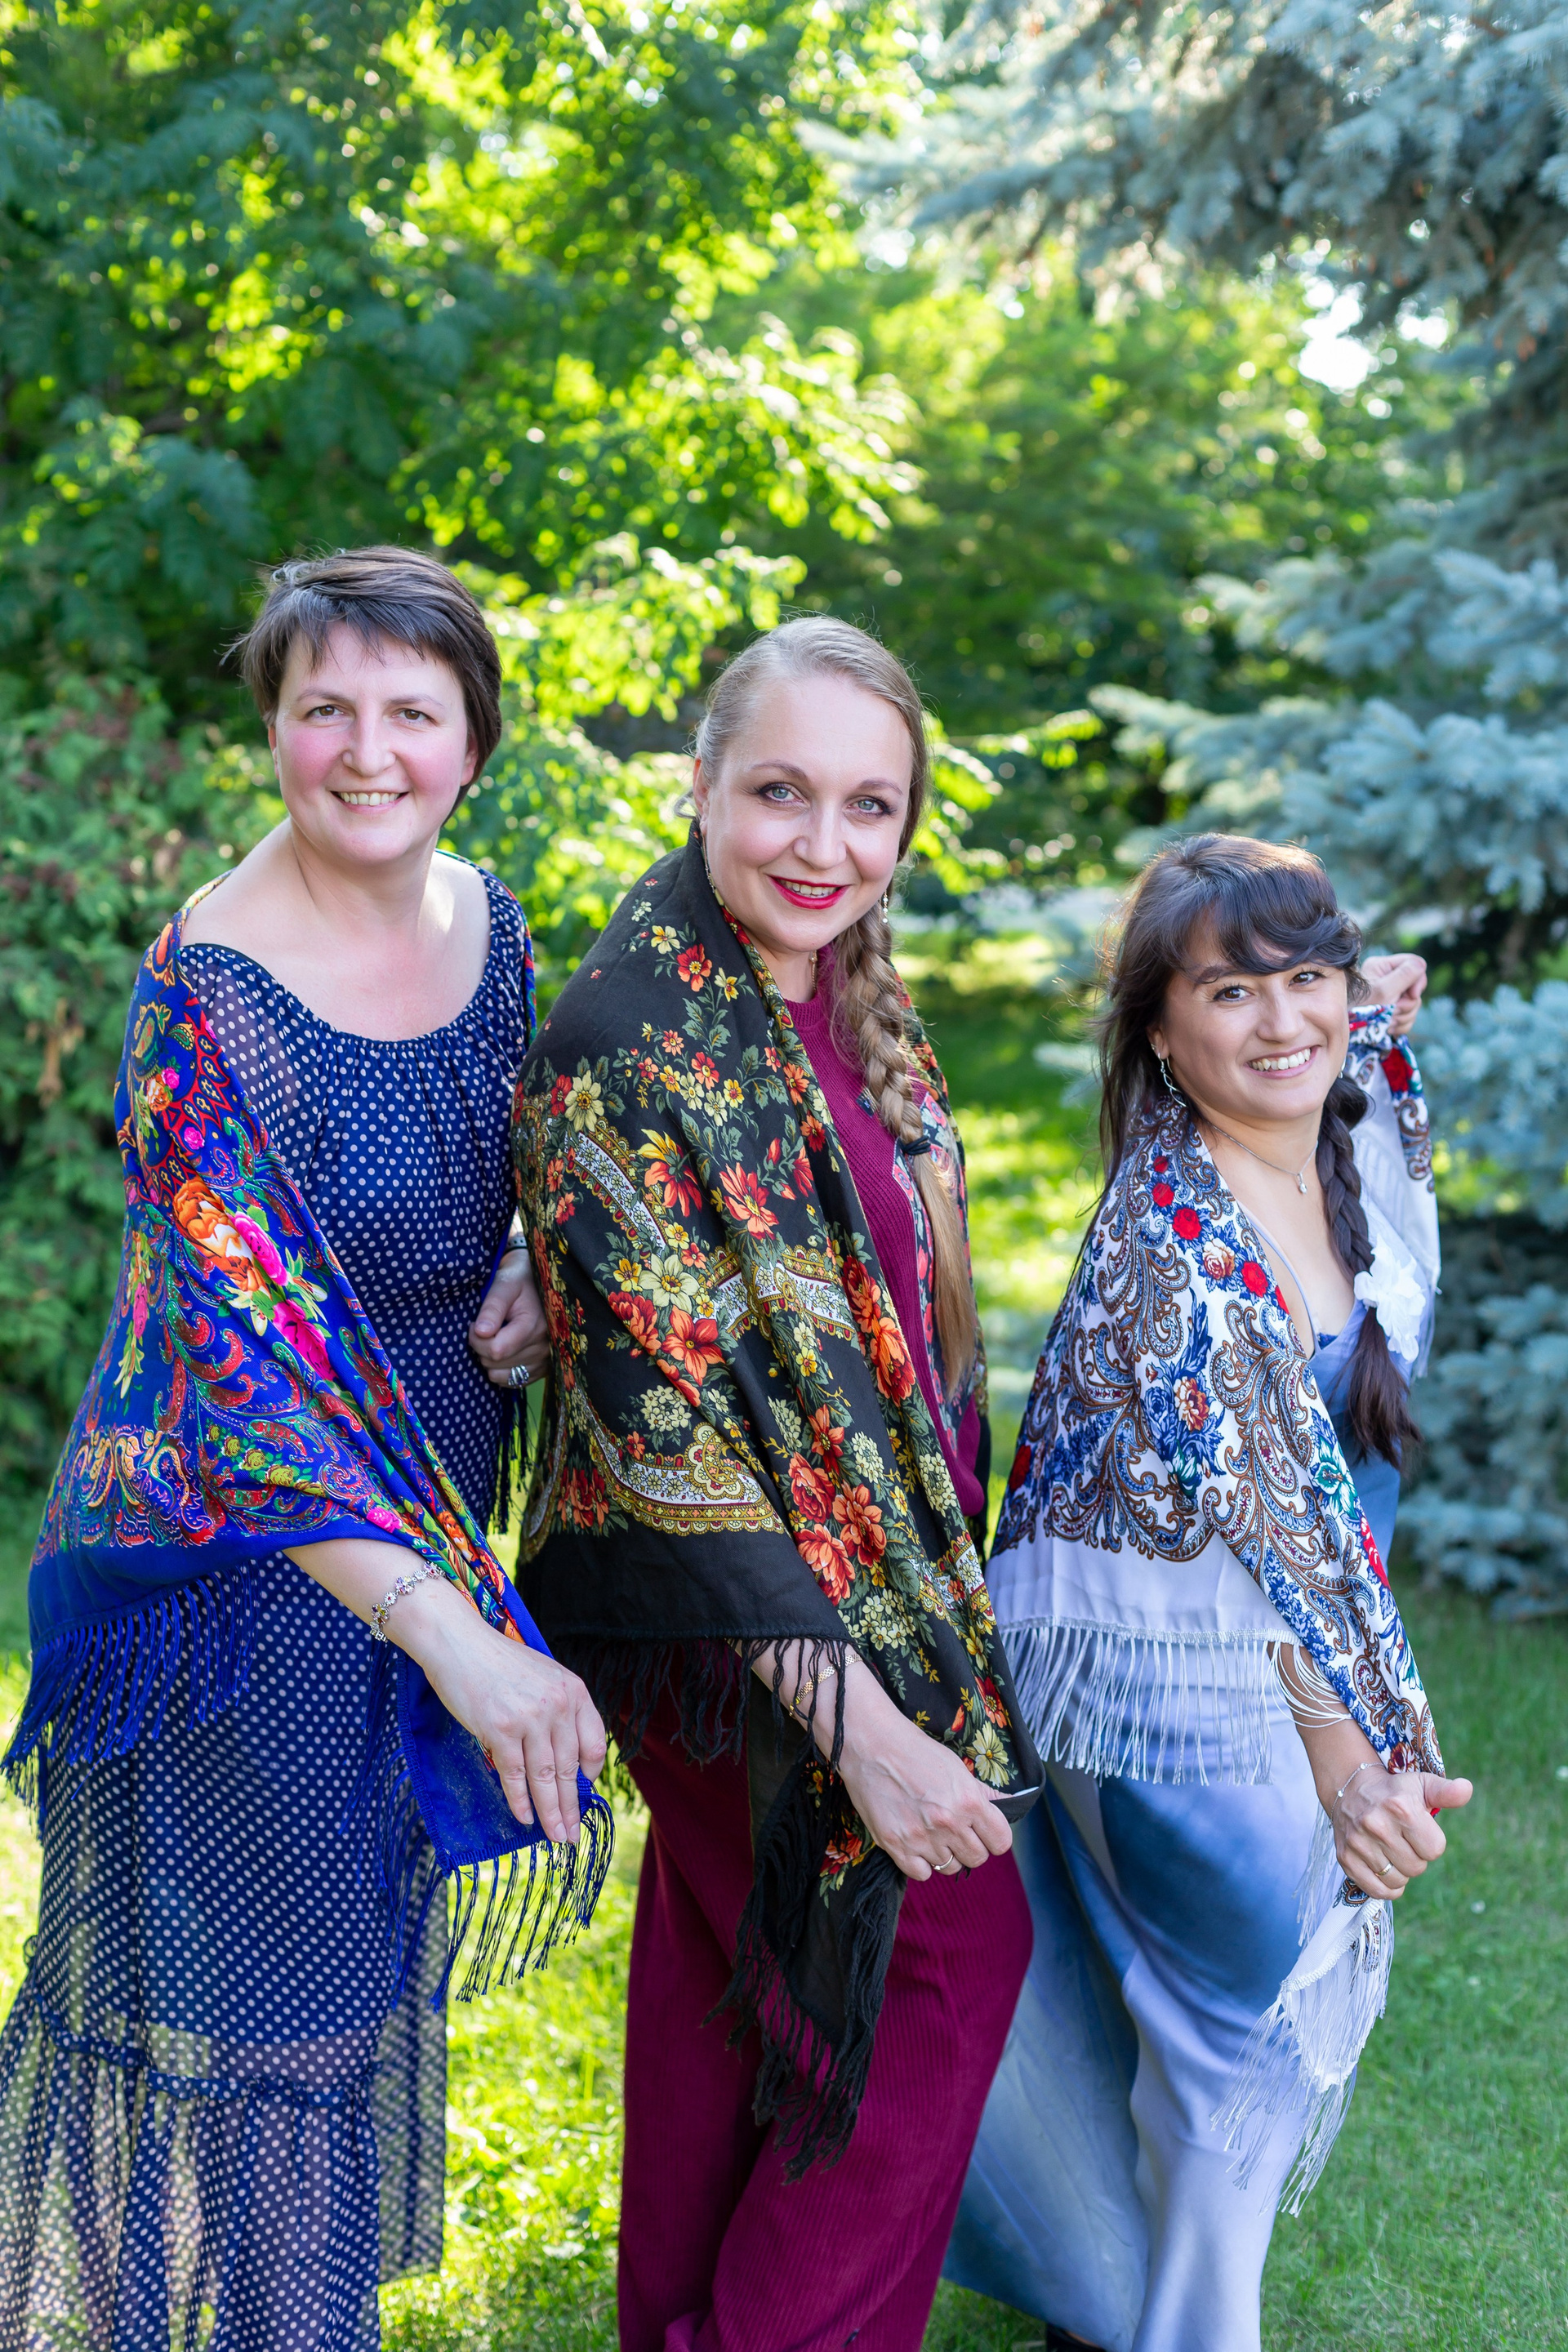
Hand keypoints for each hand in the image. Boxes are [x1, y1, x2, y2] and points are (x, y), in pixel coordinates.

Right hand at [288, 1540, 606, 1840]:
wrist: (458, 1643)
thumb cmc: (497, 1662)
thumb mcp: (542, 1677)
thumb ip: (557, 1710)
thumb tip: (563, 1757)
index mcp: (574, 1690)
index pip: (594, 1742)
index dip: (590, 1772)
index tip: (584, 1791)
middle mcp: (558, 1704)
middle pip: (569, 1768)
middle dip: (572, 1806)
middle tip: (573, 1835)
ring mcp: (530, 1718)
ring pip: (545, 1777)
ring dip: (552, 1813)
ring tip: (556, 1837)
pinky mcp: (500, 1730)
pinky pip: (515, 1776)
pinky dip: (520, 1802)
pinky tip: (525, 1820)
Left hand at [470, 1239, 548, 1386]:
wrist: (543, 1281)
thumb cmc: (520, 1279)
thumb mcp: (505, 1285)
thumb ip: (492, 1308)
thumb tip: (481, 1332)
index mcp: (534, 1325)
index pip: (496, 1350)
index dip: (476, 1339)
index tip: (475, 1323)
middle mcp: (544, 1346)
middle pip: (496, 1363)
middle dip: (481, 1347)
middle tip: (485, 1327)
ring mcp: (545, 1360)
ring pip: (500, 1375)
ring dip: (490, 1360)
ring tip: (495, 1337)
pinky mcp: (543, 1368)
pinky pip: (512, 1382)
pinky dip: (502, 1370)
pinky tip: (503, 1350)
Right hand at [835, 1655, 1012, 1881]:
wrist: (872, 1746)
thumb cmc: (916, 1751)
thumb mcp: (956, 1767)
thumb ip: (983, 1793)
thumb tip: (1010, 1805)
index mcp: (969, 1801)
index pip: (1001, 1842)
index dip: (994, 1837)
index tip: (985, 1831)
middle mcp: (948, 1823)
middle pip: (977, 1858)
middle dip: (971, 1846)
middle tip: (956, 1831)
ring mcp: (921, 1837)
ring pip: (950, 1868)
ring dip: (945, 1854)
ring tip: (933, 1833)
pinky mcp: (895, 1846)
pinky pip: (922, 1874)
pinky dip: (921, 1863)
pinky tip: (917, 1843)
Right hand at [1331, 1762, 1472, 1899]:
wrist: (1350, 1789)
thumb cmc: (1394, 1791)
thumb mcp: (1422, 1785)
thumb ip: (1448, 1792)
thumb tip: (1466, 1789)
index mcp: (1401, 1808)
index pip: (1435, 1850)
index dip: (1430, 1842)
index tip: (1418, 1830)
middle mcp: (1377, 1825)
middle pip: (1416, 1868)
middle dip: (1415, 1857)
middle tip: (1403, 1840)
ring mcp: (1359, 1843)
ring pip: (1397, 1881)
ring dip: (1400, 1871)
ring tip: (1391, 1850)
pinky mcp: (1346, 1858)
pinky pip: (1376, 1890)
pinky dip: (1385, 1887)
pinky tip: (1384, 1869)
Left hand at [1361, 952, 1427, 1037]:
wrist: (1345, 1032)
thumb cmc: (1360, 1009)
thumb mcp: (1384, 990)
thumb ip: (1405, 974)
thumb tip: (1421, 965)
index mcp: (1383, 966)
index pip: (1415, 964)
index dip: (1418, 981)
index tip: (1412, 995)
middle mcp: (1386, 979)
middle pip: (1415, 987)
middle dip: (1408, 1003)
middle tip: (1394, 1010)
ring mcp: (1389, 996)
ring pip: (1412, 1004)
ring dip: (1404, 1016)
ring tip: (1388, 1022)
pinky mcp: (1390, 1012)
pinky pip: (1407, 1017)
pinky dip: (1401, 1024)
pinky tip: (1389, 1028)